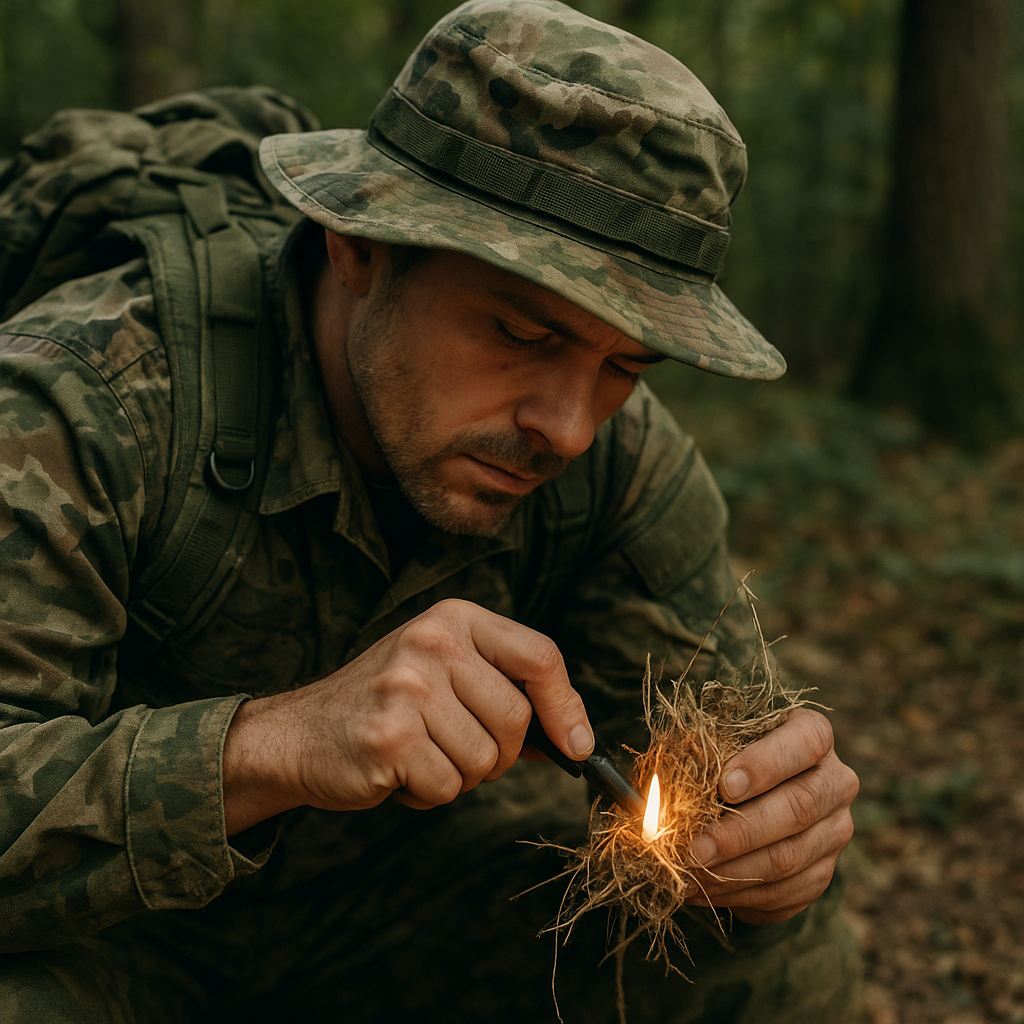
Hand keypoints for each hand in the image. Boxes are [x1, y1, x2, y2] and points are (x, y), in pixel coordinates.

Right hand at [222, 599, 593, 832]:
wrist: (299, 734)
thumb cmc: (385, 707)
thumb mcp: (445, 674)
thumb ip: (503, 692)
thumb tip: (575, 738)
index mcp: (454, 619)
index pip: (540, 656)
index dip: (567, 706)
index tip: (577, 746)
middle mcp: (432, 642)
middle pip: (517, 718)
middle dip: (499, 754)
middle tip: (456, 750)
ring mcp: (409, 686)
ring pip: (485, 760)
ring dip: (460, 775)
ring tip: (418, 754)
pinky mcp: (389, 734)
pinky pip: (448, 786)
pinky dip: (429, 793)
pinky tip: (398, 771)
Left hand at [683, 708, 857, 923]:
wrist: (757, 795)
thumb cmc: (729, 755)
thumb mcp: (718, 742)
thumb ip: (703, 754)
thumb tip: (670, 786)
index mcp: (813, 734)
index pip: (804, 743)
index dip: (765, 765)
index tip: (724, 786)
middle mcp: (835, 782)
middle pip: (798, 808)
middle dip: (739, 833)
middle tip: (695, 848)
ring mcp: (834, 831)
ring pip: (789, 858)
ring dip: (733, 872)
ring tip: (689, 874)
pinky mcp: (822, 873)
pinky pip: (783, 892)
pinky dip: (737, 895)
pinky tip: (701, 890)